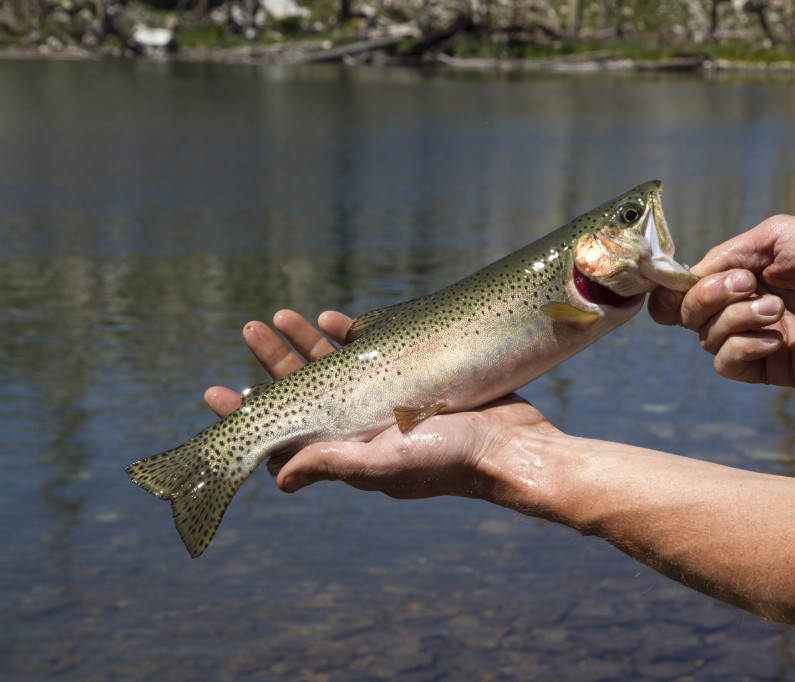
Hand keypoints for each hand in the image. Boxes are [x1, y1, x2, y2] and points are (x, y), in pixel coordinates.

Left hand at [205, 310, 555, 497]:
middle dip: (272, 363)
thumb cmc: (450, 459)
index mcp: (346, 451)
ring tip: (281, 316)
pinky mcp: (410, 380)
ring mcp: (384, 403)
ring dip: (305, 345)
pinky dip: (349, 338)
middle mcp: (359, 428)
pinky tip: (331, 319)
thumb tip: (278, 479)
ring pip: (332, 370)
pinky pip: (370, 355)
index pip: (284, 434)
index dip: (248, 415)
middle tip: (249, 330)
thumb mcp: (386, 464)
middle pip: (303, 393)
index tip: (217, 393)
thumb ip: (334, 463)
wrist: (511, 446)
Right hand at [649, 216, 794, 385]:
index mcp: (739, 277)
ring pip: (707, 341)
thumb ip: (724, 256)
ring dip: (734, 320)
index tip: (681, 283)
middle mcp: (742, 309)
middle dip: (708, 298)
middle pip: (688, 317)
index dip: (672, 292)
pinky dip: (742, 348)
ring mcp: (757, 339)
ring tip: (776, 307)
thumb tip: (683, 280)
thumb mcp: (773, 237)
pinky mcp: (774, 368)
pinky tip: (774, 336)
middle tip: (748, 283)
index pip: (685, 292)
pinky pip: (730, 365)